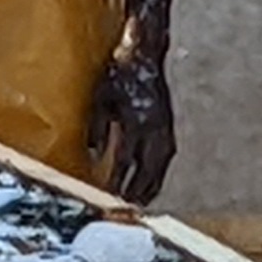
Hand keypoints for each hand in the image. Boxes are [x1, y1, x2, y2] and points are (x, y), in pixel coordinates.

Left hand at [87, 50, 176, 203]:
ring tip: (139, 202)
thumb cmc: (118, 74)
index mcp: (136, 121)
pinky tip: (150, 182)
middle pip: (147, 169)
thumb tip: (93, 153)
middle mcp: (155, 129)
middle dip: (135, 189)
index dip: (115, 177)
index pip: (125, 159)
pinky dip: (157, 173)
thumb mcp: (101, 97)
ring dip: (149, 186)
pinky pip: (164, 158)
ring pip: (159, 167)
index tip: (106, 193)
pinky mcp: (168, 128)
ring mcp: (165, 129)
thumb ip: (97, 125)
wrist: (145, 55)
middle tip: (124, 206)